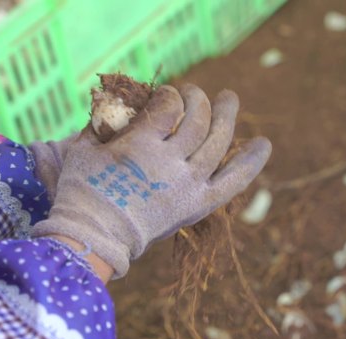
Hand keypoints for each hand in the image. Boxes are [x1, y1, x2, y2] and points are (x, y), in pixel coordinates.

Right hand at [32, 84, 271, 277]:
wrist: (94, 239)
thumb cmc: (82, 192)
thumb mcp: (82, 149)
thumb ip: (101, 122)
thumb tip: (118, 102)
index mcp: (139, 146)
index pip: (169, 106)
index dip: (170, 94)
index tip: (167, 95)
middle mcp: (169, 163)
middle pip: (197, 119)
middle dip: (197, 98)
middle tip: (193, 92)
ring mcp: (187, 184)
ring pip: (217, 141)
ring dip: (226, 115)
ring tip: (230, 98)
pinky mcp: (198, 205)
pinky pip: (232, 181)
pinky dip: (250, 162)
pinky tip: (264, 144)